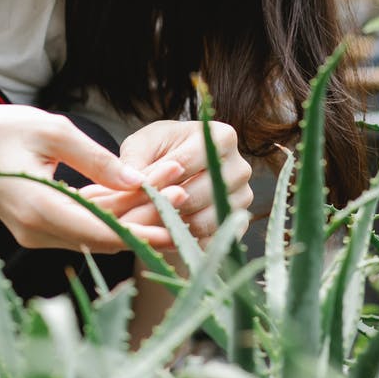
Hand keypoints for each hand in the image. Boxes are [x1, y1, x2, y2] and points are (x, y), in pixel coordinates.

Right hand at [0, 106, 185, 253]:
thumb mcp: (50, 130)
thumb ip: (96, 158)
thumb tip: (137, 179)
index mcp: (40, 209)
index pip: (103, 233)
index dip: (143, 231)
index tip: (176, 222)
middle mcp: (39, 230)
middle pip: (106, 235)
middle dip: (146, 215)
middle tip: (183, 190)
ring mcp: (37, 231)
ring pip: (97, 229)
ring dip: (132, 210)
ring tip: (170, 184)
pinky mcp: (37, 224)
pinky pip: (81, 221)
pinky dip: (109, 208)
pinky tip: (139, 190)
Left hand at [114, 119, 251, 240]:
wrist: (178, 172)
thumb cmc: (160, 152)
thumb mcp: (142, 146)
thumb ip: (135, 161)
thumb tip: (135, 183)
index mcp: (221, 137)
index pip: (184, 163)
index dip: (155, 179)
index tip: (135, 189)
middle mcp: (240, 167)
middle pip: (196, 194)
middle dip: (163, 205)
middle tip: (137, 212)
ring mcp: (243, 197)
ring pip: (203, 221)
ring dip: (173, 225)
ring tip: (149, 221)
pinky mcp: (240, 223)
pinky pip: (210, 239)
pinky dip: (186, 240)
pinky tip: (166, 233)